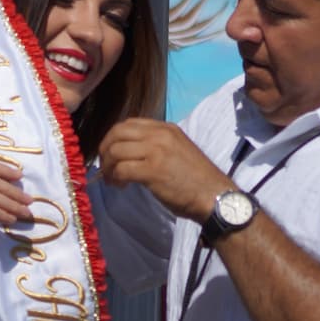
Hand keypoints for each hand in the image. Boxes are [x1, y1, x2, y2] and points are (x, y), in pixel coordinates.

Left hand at [99, 119, 227, 222]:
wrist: (214, 196)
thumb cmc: (197, 180)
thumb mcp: (177, 151)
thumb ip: (156, 147)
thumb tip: (130, 154)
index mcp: (166, 128)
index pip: (129, 124)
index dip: (114, 138)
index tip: (112, 155)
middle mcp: (160, 134)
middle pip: (118, 132)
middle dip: (105, 149)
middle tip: (105, 167)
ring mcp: (156, 151)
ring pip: (116, 150)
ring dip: (108, 166)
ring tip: (112, 180)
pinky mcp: (153, 170)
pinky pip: (122, 169)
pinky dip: (116, 178)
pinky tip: (120, 186)